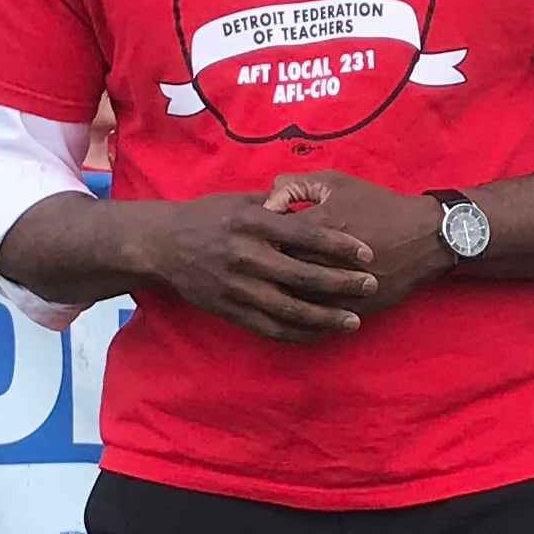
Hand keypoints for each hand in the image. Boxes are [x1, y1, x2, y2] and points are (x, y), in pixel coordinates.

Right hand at [127, 189, 384, 340]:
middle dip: (343, 283)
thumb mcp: (240, 199)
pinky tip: (320, 333)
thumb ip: (277, 204)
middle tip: (372, 286)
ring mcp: (238, 287)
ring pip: (290, 309)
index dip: (341, 245)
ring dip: (326, 317)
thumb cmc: (207, 216)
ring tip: (354, 320)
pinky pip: (270, 328)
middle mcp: (247, 256)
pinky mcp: (229, 310)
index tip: (368, 253)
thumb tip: (314, 204)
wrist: (161, 244)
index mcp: (253, 223)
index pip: (307, 234)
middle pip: (305, 275)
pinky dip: (298, 333)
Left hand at [265, 173, 457, 312]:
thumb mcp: (336, 182)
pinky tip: (286, 314)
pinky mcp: (350, 306)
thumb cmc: (377, 205)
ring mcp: (337, 286)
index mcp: (316, 224)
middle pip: (276, 271)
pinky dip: (299, 319)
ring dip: (276, 297)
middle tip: (254, 267)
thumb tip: (267, 202)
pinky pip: (315, 320)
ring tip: (265, 290)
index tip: (252, 239)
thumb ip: (296, 186)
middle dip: (262, 270)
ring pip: (293, 299)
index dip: (256, 239)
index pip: (269, 236)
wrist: (423, 237)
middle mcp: (324, 258)